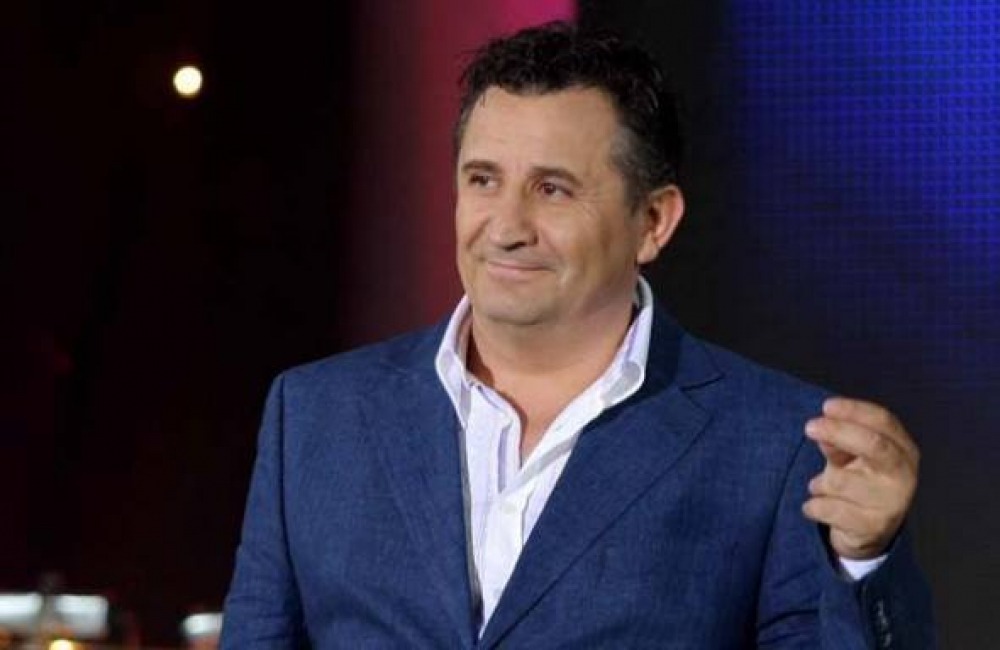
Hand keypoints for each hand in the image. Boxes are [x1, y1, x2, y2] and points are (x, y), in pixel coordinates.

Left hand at [802, 397, 919, 559]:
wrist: (867, 532)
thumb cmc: (858, 481)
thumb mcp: (850, 456)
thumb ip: (839, 440)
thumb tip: (823, 431)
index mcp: (903, 450)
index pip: (884, 421)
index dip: (854, 410)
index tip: (826, 406)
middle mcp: (904, 475)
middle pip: (874, 445)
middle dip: (838, 432)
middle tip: (810, 427)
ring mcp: (892, 504)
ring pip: (839, 481)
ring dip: (819, 483)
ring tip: (821, 488)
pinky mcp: (873, 528)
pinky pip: (828, 508)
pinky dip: (812, 505)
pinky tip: (815, 507)